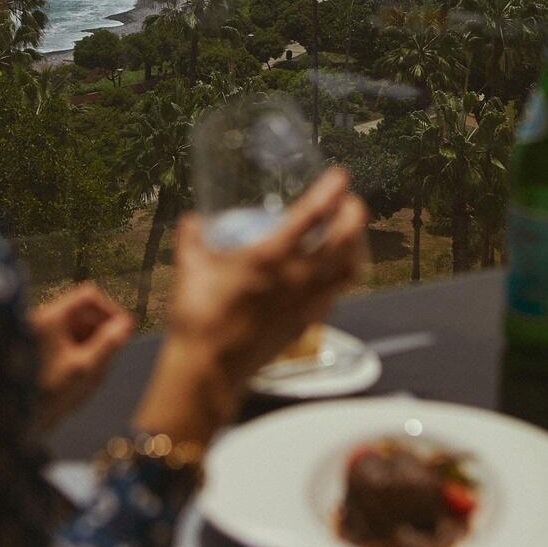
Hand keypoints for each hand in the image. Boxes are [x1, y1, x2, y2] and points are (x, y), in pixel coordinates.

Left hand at [30, 283, 133, 428]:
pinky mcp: (37, 349)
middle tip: (110, 361)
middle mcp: (43, 320)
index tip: (122, 331)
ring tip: (93, 377)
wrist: (13, 420)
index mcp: (51, 318)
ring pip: (76, 330)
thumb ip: (109, 344)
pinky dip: (77, 356)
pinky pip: (65, 343)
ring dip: (90, 348)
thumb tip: (128, 323)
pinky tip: (78, 381)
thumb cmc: (47, 394)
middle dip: (101, 334)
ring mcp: (39, 335)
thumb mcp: (84, 369)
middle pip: (83, 314)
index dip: (110, 310)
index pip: (89, 297)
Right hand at [135, 168, 366, 445]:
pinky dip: (344, 272)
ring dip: (357, 244)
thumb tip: (192, 219)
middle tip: (351, 201)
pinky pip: (338, 291)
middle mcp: (297, 277)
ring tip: (352, 232)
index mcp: (269, 258)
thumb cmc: (199, 318)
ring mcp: (308, 301)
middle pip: (345, 240)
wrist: (210, 370)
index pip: (311, 216)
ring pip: (350, 267)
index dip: (330, 191)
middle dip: (354, 214)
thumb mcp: (190, 269)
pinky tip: (335, 267)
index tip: (340, 176)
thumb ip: (192, 239)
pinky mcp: (310, 321)